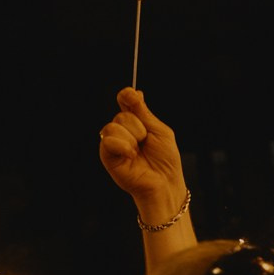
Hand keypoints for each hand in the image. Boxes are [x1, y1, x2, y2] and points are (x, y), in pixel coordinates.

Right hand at [98, 88, 187, 220]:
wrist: (165, 183)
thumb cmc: (166, 160)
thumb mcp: (160, 131)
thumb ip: (144, 113)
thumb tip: (134, 92)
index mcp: (137, 123)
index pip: (125, 102)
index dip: (126, 96)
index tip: (131, 96)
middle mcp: (123, 131)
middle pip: (122, 115)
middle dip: (139, 128)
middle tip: (146, 142)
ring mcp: (114, 143)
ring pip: (114, 126)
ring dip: (132, 138)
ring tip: (139, 152)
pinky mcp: (108, 156)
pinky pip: (108, 140)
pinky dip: (122, 145)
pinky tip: (131, 155)